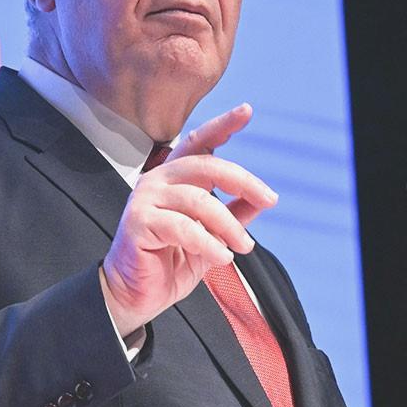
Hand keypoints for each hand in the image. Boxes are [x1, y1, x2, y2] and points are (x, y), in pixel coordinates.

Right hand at [100, 104, 276, 332]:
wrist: (136, 296)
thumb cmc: (170, 261)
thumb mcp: (213, 236)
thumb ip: (235, 214)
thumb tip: (264, 198)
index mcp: (175, 177)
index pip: (200, 142)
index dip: (223, 125)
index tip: (247, 111)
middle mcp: (158, 180)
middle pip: (207, 165)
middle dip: (244, 181)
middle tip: (269, 200)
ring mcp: (144, 199)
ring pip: (199, 200)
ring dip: (229, 225)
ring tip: (243, 247)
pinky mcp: (137, 222)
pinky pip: (183, 227)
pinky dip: (208, 243)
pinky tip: (221, 257)